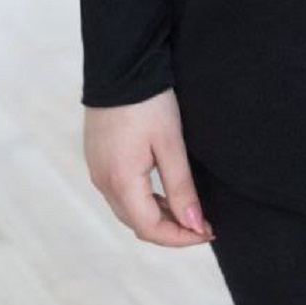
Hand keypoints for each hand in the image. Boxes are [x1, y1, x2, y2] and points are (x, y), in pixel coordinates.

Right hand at [83, 87, 215, 246]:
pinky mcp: (98, 159)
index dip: (180, 238)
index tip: (208, 232)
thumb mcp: (171, 143)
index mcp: (120, 181)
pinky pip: (120, 193)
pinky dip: (143, 201)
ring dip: (157, 216)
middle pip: (137, 223)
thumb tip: (194, 225)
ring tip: (188, 209)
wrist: (120, 66)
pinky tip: (163, 192)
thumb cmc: (148, 102)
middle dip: (171, 230)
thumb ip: (181, 188)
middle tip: (203, 224)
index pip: (150, 228)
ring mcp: (97, 171)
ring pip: (128, 210)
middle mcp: (103, 182)